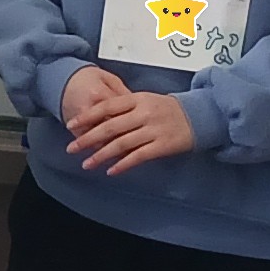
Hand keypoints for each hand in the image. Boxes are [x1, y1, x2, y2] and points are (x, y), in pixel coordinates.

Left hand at [62, 72, 199, 174]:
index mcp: (137, 99)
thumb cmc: (166, 109)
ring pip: (121, 144)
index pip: (106, 106)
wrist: (198, 115)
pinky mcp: (162, 145)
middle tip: (72, 148)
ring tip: (87, 163)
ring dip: (101, 155)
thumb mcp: (145, 100)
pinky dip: (123, 164)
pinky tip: (111, 171)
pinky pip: (138, 156)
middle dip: (88, 139)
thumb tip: (98, 120)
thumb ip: (124, 108)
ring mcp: (153, 130)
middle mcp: (143, 113)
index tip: (71, 125)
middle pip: (110, 127)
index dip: (87, 116)